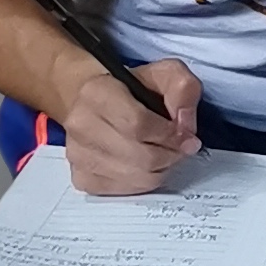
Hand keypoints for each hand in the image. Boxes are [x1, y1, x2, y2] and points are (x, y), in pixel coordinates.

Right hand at [60, 55, 200, 195]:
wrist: (97, 103)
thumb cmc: (133, 89)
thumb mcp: (165, 74)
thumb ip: (183, 89)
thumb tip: (186, 126)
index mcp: (97, 93)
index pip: (139, 124)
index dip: (171, 135)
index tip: (188, 138)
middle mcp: (80, 124)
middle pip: (141, 156)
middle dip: (170, 155)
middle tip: (180, 149)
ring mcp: (77, 154)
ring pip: (135, 177)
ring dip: (160, 170)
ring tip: (164, 155)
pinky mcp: (81, 177)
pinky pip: (124, 191)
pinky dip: (143, 182)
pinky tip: (146, 166)